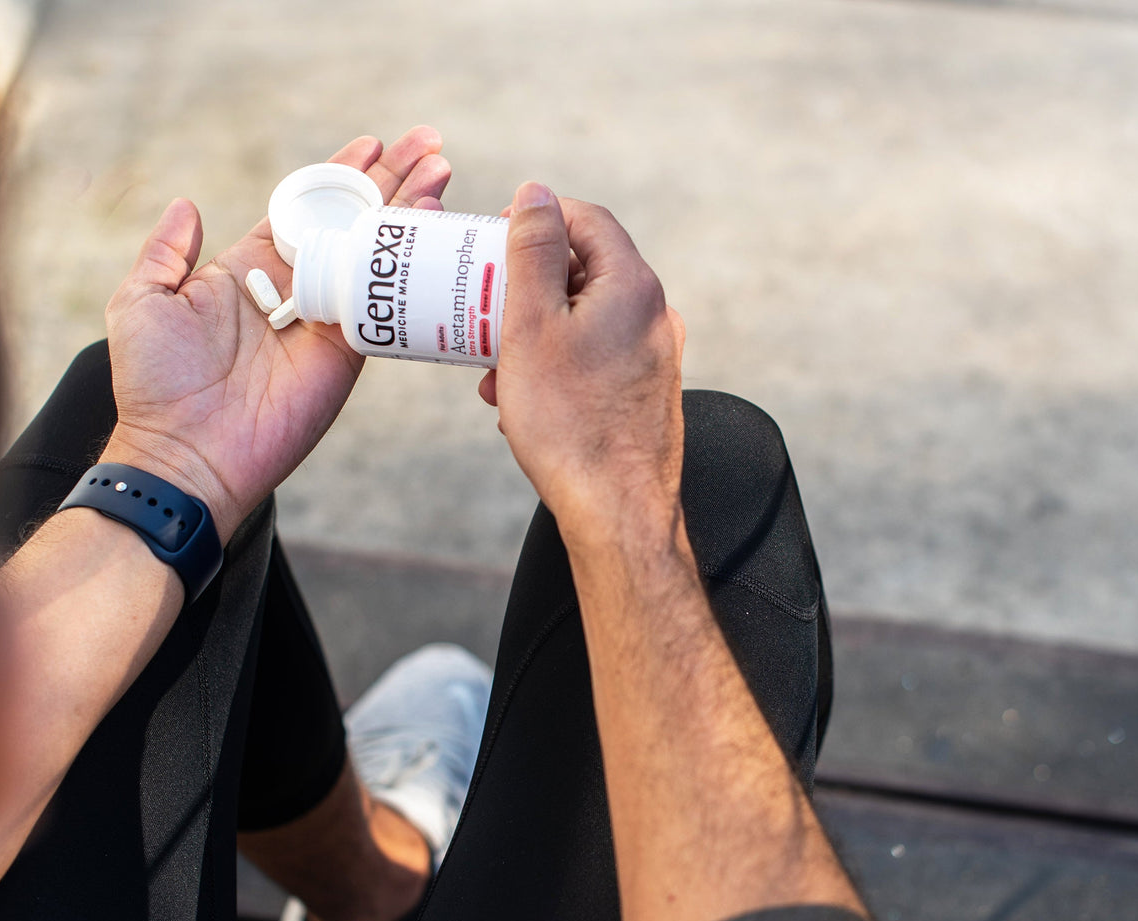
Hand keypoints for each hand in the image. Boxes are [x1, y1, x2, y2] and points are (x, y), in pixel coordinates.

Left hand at [102, 128, 451, 540]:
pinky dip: (406, 266)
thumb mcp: (142, 302)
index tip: (371, 143)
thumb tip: (187, 204)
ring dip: (410, 212)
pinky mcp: (346, 353)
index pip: (303, 209)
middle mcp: (294, 291)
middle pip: (351, 222)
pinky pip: (382, 303)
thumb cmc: (155, 384)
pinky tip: (428, 228)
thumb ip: (165, 252)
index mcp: (248, 271)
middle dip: (390, 181)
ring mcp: (324, 321)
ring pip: (375, 254)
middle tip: (428, 145)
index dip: (337, 174)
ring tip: (441, 171)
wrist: (185, 454)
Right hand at [479, 184, 686, 548]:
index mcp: (632, 286)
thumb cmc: (569, 421)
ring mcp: (653, 356)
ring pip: (585, 319)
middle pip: (584, 271)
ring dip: (534, 333)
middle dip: (526, 286)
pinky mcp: (645, 392)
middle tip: (484, 309)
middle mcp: (654, 315)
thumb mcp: (531, 325)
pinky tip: (522, 400)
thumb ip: (532, 252)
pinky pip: (594, 357)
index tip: (493, 242)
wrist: (615, 510)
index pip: (585, 219)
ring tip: (495, 369)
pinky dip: (556, 364)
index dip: (536, 220)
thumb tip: (535, 193)